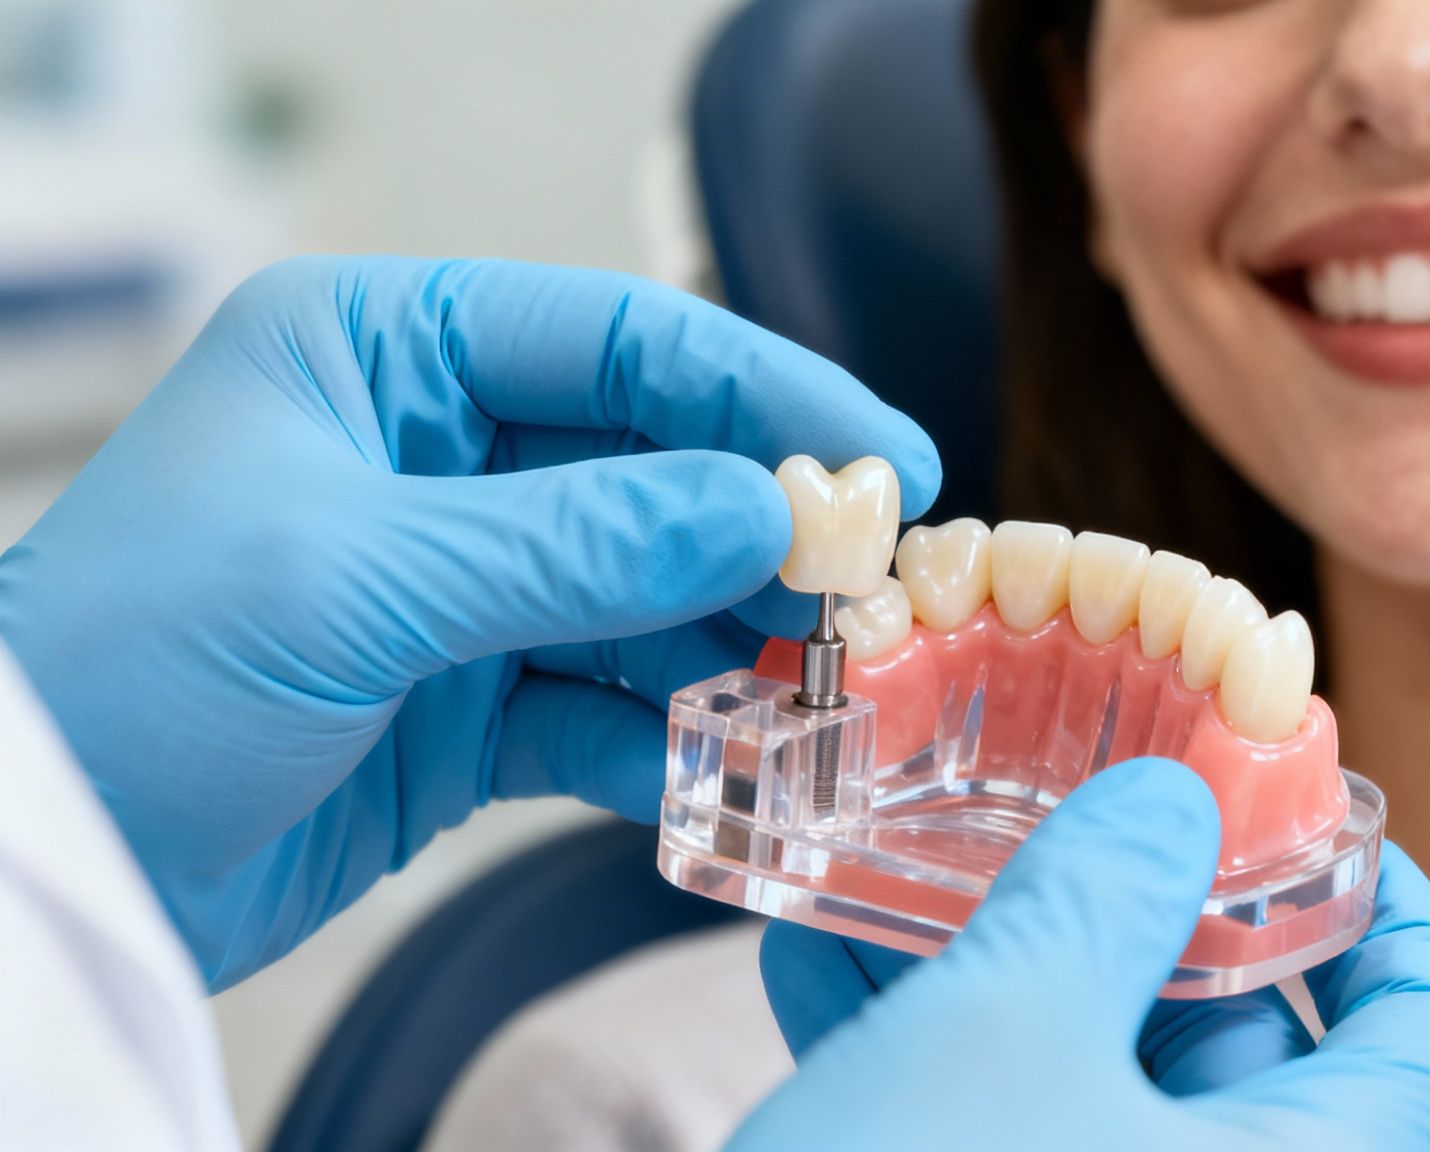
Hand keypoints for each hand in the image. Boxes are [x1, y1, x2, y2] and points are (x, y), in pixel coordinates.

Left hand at [0, 256, 938, 988]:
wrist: (43, 857)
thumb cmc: (130, 669)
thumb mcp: (354, 579)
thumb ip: (574, 543)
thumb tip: (768, 512)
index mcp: (384, 353)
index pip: (619, 341)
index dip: (765, 391)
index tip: (886, 457)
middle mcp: (435, 453)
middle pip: (654, 467)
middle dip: (766, 534)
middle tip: (875, 590)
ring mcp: (460, 581)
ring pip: (647, 593)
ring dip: (734, 645)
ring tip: (824, 688)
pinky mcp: (467, 701)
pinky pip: (606, 705)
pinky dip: (668, 741)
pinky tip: (723, 770)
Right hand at [736, 759, 1429, 1151]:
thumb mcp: (1005, 1032)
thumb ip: (1103, 894)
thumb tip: (1175, 801)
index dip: (1396, 914)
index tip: (1311, 821)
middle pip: (1240, 1047)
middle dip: (1136, 909)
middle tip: (1061, 800)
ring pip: (1092, 1088)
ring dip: (1003, 965)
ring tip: (908, 858)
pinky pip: (1001, 1139)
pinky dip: (930, 1049)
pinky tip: (820, 957)